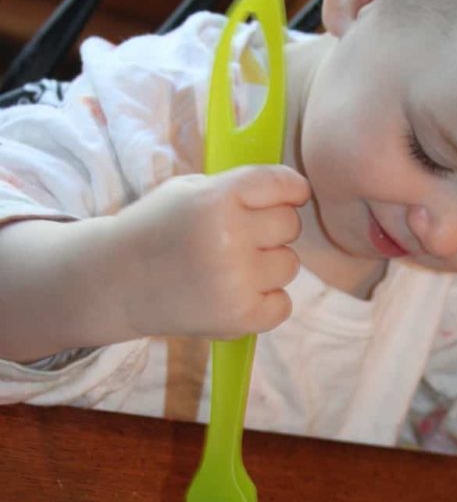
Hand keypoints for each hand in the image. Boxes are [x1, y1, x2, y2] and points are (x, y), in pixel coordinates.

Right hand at [112, 164, 309, 339]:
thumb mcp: (188, 190)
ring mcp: (236, 281)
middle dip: (273, 228)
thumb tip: (293, 191)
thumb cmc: (157, 229)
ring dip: (270, 265)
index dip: (292, 189)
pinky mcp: (240, 318)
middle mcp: (229, 238)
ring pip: (290, 265)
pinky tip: (237, 293)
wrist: (117, 281)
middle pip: (290, 225)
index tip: (294, 194)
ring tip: (232, 267)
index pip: (281, 184)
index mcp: (217, 198)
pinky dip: (267, 302)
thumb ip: (238, 188)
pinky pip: (284, 305)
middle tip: (242, 237)